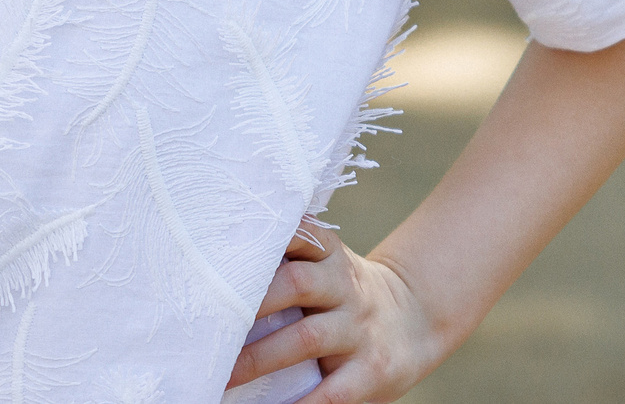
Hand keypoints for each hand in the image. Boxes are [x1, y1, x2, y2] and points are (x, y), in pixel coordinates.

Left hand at [226, 224, 446, 401]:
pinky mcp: (372, 370)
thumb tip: (215, 267)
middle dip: (250, 302)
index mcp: (329, 255)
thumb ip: (288, 259)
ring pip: (305, 338)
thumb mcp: (327, 264)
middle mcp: (344, 286)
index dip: (267, 239)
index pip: (299, 235)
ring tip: (224, 375)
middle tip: (208, 321)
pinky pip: (332, 391)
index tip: (224, 250)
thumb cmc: (345, 293)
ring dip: (260, 358)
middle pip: (294, 283)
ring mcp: (358, 328)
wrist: (415, 318)